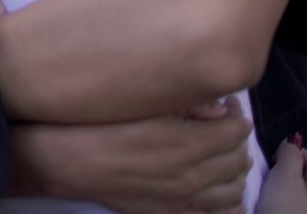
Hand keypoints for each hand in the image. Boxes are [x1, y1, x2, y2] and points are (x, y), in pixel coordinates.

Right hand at [10, 100, 252, 212]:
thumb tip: (221, 110)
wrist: (69, 162)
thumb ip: (187, 105)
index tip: (226, 104)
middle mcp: (193, 175)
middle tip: (224, 123)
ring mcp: (184, 198)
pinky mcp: (170, 212)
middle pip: (237, 158)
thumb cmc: (101, 125)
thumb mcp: (142, 105)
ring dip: (235, 169)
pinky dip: (228, 202)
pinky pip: (215, 213)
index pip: (236, 129)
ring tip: (225, 154)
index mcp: (189, 143)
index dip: (236, 113)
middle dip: (237, 138)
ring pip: (233, 188)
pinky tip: (227, 192)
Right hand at [255, 138, 306, 213]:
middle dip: (287, 170)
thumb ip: (290, 156)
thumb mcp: (286, 177)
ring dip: (279, 187)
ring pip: (295, 196)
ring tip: (261, 182)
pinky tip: (263, 201)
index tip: (275, 149)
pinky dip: (275, 200)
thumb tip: (293, 140)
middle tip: (266, 165)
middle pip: (306, 181)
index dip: (298, 153)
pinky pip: (286, 207)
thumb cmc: (284, 210)